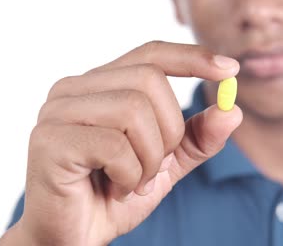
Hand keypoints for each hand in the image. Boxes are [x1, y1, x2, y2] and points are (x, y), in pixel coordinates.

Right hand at [4, 41, 241, 245]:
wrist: (71, 237)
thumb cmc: (110, 196)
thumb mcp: (164, 165)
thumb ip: (194, 139)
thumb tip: (233, 110)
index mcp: (97, 87)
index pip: (148, 54)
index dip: (191, 58)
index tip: (229, 70)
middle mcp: (72, 89)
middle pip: (148, 80)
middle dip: (169, 131)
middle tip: (155, 168)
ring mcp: (57, 111)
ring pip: (133, 110)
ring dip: (149, 159)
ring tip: (133, 183)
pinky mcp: (50, 139)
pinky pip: (114, 145)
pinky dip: (129, 175)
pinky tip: (116, 191)